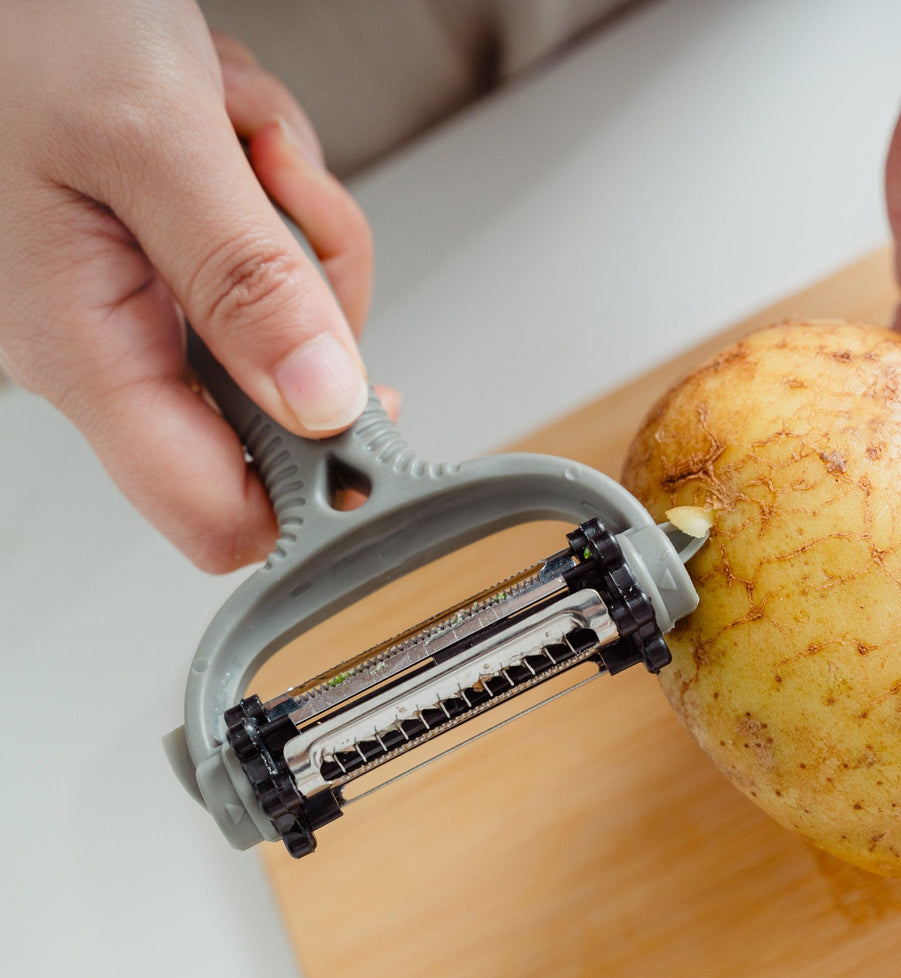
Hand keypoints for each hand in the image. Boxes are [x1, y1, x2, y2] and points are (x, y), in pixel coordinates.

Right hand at [0, 3, 375, 570]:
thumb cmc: (23, 19)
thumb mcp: (151, 134)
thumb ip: (245, 282)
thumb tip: (325, 403)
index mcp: (87, 350)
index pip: (216, 516)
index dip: (311, 494)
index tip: (376, 424)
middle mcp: (110, 345)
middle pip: (278, 410)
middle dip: (313, 305)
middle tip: (278, 196)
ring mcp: (139, 304)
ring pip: (287, 326)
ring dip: (294, 222)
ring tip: (233, 131)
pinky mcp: (165, 263)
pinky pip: (270, 264)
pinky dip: (277, 195)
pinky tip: (228, 127)